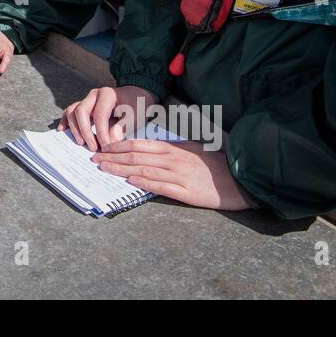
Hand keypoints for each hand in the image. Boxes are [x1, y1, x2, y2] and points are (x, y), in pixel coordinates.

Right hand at [59, 85, 156, 150]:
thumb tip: (110, 142)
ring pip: (72, 111)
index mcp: (107, 95)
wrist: (136, 95)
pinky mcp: (84, 106)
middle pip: (81, 111)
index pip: (99, 115)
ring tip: (81, 143)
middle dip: (85, 132)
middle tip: (92, 148)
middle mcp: (94, 95)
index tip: (105, 148)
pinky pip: (69, 111)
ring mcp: (87, 100)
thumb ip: (122, 127)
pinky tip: (63, 131)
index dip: (101, 133)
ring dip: (75, 129)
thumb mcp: (135, 116)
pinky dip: (65, 121)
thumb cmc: (136, 105)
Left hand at [91, 139, 256, 210]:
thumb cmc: (216, 165)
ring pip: (144, 170)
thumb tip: (150, 151)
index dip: (119, 146)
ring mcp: (180, 175)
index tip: (103, 148)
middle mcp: (173, 159)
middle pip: (137, 156)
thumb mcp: (193, 150)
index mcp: (174, 148)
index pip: (140, 144)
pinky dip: (144, 183)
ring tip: (104, 168)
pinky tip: (130, 181)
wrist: (241, 179)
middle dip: (113, 157)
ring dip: (121, 169)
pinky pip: (162, 186)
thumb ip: (172, 149)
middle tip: (94, 158)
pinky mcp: (188, 192)